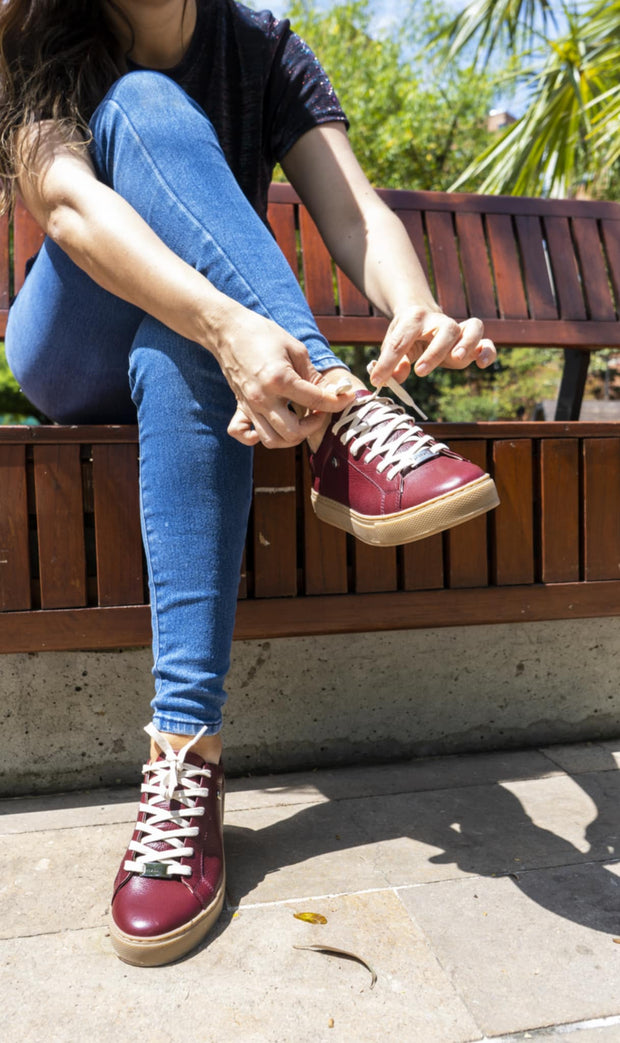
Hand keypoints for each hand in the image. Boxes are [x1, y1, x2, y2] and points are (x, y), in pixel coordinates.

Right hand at [213, 305, 354, 447]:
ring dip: (291, 436)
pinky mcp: (240, 407)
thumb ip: (313, 375)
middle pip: (293, 433)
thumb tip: (332, 392)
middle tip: (320, 411)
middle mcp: (263, 398)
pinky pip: (244, 435)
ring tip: (301, 419)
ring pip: (272, 440)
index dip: (337, 402)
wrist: (228, 330)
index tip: (347, 397)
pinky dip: (257, 437)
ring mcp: (249, 405)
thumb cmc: (263, 334)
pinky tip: (272, 425)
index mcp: (279, 379)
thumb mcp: (295, 349)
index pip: (315, 401)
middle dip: (313, 425)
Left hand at [369, 306, 495, 387]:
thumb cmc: (405, 335)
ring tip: (457, 360)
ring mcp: (458, 329)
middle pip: (446, 330)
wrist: (419, 316)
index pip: (401, 340)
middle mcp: (439, 322)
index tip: (378, 379)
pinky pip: (487, 342)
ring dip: (467, 343)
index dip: (388, 361)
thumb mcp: (393, 345)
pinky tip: (481, 364)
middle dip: (435, 351)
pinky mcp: (471, 341)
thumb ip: (392, 363)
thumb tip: (393, 379)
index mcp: (414, 320)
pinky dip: (488, 352)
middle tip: (420, 371)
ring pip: (473, 327)